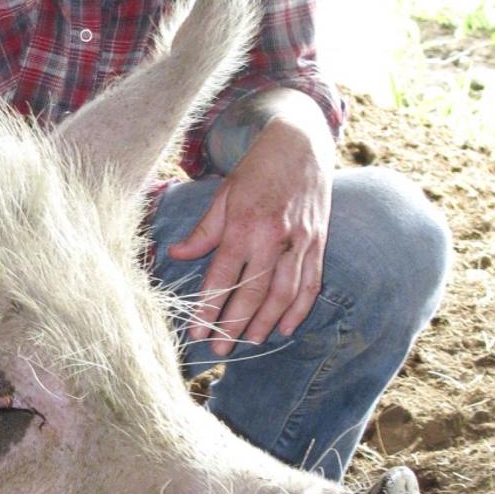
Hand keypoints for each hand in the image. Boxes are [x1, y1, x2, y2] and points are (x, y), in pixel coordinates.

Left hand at [168, 113, 333, 356]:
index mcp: (244, 225)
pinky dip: (300, 309)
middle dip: (234, 325)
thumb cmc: (256, 171)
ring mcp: (300, 241)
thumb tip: (176, 255)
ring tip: (249, 342)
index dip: (208, 309)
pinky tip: (286, 328)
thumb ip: (203, 232)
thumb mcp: (223, 196)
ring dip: (266, 323)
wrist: (300, 144)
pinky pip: (311, 283)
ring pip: (284, 294)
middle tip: (219, 349)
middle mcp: (274, 237)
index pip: (223, 277)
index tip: (196, 332)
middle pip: (253, 293)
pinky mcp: (318, 243)